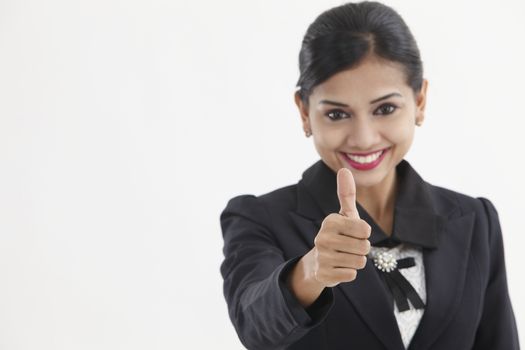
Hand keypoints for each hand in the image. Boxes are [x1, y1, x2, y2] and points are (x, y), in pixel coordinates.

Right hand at [310, 168, 370, 286]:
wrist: (318, 261)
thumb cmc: (338, 234)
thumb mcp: (344, 215)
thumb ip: (346, 193)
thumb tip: (344, 169)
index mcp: (330, 221)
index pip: (365, 229)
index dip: (363, 233)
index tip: (352, 233)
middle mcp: (323, 238)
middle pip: (364, 247)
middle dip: (362, 248)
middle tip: (349, 246)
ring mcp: (322, 257)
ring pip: (359, 262)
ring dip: (356, 261)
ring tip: (344, 256)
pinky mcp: (324, 274)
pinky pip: (352, 274)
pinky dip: (349, 272)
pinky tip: (338, 267)